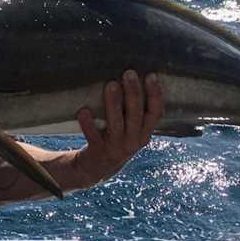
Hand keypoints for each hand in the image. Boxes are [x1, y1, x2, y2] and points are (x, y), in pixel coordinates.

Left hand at [75, 70, 163, 186]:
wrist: (98, 168)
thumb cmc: (117, 138)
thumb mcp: (132, 128)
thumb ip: (134, 109)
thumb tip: (133, 75)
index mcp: (145, 133)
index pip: (155, 113)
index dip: (155, 95)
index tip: (151, 75)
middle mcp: (133, 141)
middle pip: (136, 115)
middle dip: (133, 93)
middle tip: (129, 73)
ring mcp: (116, 147)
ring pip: (117, 124)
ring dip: (114, 104)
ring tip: (111, 84)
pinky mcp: (98, 151)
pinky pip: (94, 136)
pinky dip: (88, 124)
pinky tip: (84, 110)